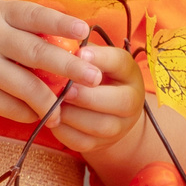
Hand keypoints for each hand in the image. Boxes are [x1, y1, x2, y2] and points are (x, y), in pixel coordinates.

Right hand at [0, 0, 98, 127]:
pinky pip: (5, 106)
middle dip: (68, 66)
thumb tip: (56, 35)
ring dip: (49, 101)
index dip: (62, 21)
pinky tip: (37, 116)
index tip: (86, 29)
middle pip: (36, 53)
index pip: (34, 15)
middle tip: (93, 77)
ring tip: (64, 110)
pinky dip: (24, 112)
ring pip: (23, 86)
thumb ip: (14, 20)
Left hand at [49, 39, 152, 164]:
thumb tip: (57, 41)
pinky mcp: (103, 144)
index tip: (80, 54)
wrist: (105, 109)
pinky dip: (65, 132)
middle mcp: (132, 100)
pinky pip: (84, 143)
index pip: (120, 62)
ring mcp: (120, 126)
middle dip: (89, 96)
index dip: (100, 58)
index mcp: (128, 72)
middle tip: (65, 89)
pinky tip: (52, 119)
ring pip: (101, 126)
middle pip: (119, 101)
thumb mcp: (92, 58)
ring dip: (74, 115)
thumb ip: (80, 51)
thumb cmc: (93, 74)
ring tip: (54, 104)